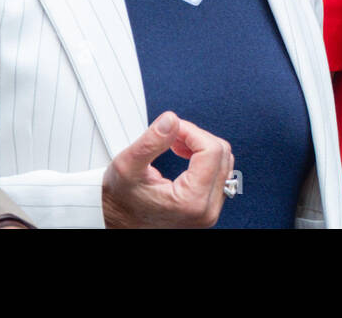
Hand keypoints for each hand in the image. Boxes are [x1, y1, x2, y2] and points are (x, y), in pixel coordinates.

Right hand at [101, 111, 232, 227]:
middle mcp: (207, 210)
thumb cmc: (120, 200)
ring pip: (224, 160)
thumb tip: (173, 120)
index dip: (191, 132)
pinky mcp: (209, 206)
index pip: (211, 150)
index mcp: (191, 202)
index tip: (172, 129)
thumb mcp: (127, 166)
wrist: (118, 221)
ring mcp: (210, 210)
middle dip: (196, 137)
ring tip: (175, 143)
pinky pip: (219, 171)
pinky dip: (204, 156)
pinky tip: (184, 153)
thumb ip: (151, 141)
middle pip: (221, 153)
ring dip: (201, 145)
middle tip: (171, 134)